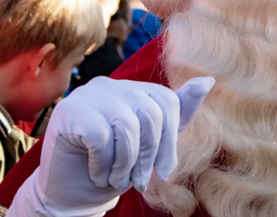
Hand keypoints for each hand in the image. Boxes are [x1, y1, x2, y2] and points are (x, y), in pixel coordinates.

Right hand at [10, 76, 214, 216]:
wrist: (70, 195)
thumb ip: (177, 113)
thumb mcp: (152, 143)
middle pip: (150, 114)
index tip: (165, 171)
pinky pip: (101, 137)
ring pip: (127, 127)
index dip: (170, 140)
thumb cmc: (111, 169)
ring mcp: (86, 95)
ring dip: (126, 164)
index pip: (166, 101)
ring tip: (116, 179)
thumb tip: (207, 80)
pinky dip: (104, 164)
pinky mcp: (69, 111)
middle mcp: (108, 85)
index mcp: (129, 89)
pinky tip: (96, 174)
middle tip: (139, 182)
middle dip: (149, 156)